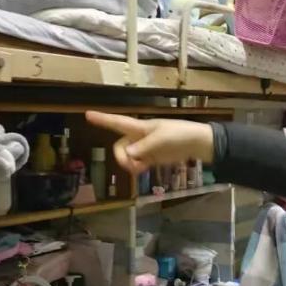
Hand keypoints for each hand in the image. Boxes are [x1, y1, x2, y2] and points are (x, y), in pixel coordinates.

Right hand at [85, 112, 213, 174]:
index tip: (87, 114)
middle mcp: (138, 136)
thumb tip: (127, 154)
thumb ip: (143, 147)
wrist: (197, 143)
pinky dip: (137, 168)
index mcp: (140, 127)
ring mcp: (145, 148)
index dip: (103, 119)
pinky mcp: (151, 158)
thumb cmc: (179, 134)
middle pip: (119, 146)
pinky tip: (143, 170)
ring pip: (127, 157)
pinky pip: (136, 163)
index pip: (118, 122)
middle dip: (121, 157)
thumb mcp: (161, 139)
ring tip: (141, 169)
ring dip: (130, 164)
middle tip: (130, 166)